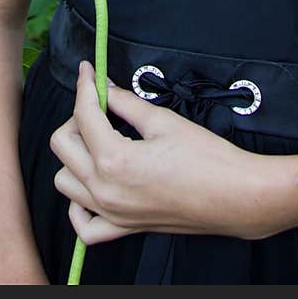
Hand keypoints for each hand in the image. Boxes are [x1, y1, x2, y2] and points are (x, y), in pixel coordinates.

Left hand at [49, 60, 274, 245]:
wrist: (235, 196)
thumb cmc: (207, 158)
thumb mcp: (163, 121)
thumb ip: (126, 103)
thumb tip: (106, 88)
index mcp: (115, 160)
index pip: (84, 114)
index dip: (85, 85)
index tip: (88, 70)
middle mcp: (105, 191)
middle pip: (62, 145)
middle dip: (76, 118)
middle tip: (99, 104)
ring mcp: (112, 213)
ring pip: (64, 181)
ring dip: (74, 157)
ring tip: (99, 140)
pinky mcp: (123, 228)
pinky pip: (83, 224)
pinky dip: (79, 204)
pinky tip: (95, 184)